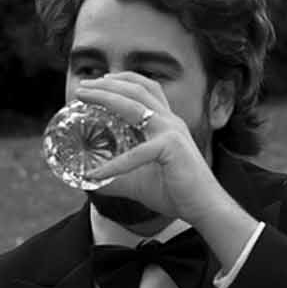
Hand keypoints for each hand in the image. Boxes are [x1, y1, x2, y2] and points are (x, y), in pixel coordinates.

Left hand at [71, 72, 225, 225]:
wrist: (205, 207)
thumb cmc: (177, 192)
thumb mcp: (140, 180)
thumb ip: (117, 176)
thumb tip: (90, 180)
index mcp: (167, 123)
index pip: (147, 89)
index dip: (123, 80)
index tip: (101, 80)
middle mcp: (170, 121)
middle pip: (136, 89)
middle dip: (106, 83)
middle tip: (81, 86)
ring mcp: (171, 132)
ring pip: (133, 105)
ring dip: (104, 97)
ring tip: (81, 96)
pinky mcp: (171, 148)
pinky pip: (134, 154)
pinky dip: (113, 165)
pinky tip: (95, 175)